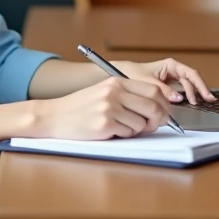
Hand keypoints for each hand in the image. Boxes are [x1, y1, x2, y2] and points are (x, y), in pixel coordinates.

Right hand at [31, 77, 173, 139]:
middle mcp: (114, 92)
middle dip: (158, 120)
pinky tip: (109, 131)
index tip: (164, 114)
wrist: (54, 116)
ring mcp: (109, 108)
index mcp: (116, 82)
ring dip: (136, 130)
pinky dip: (123, 135)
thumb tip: (158, 108)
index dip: (164, 104)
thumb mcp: (104, 92)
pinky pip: (128, 133)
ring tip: (120, 127)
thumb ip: (128, 96)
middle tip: (151, 126)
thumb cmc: (80, 107)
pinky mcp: (104, 124)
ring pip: (141, 123)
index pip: (153, 90)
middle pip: (153, 107)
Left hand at [115, 59, 215, 105]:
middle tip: (205, 103)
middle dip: (198, 91)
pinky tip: (187, 105)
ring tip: (195, 105)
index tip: (206, 95)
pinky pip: (180, 92)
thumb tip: (178, 98)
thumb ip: (163, 90)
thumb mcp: (147, 82)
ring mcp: (171, 79)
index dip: (200, 85)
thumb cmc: (132, 74)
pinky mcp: (167, 88)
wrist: (121, 77)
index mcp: (170, 65)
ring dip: (192, 96)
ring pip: (187, 87)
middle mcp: (173, 71)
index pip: (191, 74)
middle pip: (191, 81)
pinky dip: (184, 98)